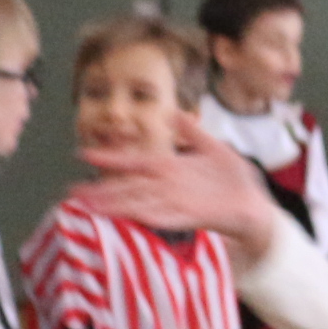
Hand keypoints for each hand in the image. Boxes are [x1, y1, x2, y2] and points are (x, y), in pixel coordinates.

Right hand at [78, 114, 282, 262]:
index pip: (133, 162)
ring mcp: (177, 203)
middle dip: (100, 190)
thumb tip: (175, 112)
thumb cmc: (235, 179)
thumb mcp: (214, 148)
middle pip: (127, 187)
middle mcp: (168, 187)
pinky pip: (163, 216)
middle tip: (71, 193)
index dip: (110, 158)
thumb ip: (193, 132)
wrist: (256, 205)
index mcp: (170, 168)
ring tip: (87, 206)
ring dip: (114, 205)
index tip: (83, 154)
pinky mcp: (191, 217)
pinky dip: (145, 215)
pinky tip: (128, 215)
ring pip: (138, 203)